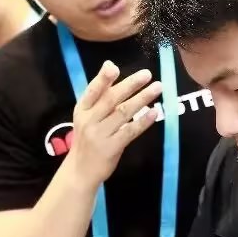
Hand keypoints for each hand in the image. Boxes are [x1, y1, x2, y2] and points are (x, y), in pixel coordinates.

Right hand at [65, 61, 163, 184]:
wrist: (80, 171)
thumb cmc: (87, 139)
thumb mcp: (86, 116)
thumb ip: (99, 95)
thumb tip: (110, 65)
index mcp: (82, 109)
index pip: (92, 91)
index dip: (102, 79)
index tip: (114, 67)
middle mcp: (89, 120)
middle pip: (111, 99)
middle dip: (130, 85)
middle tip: (147, 74)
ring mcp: (100, 134)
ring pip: (123, 113)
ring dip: (142, 99)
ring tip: (157, 88)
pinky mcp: (112, 148)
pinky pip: (130, 131)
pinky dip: (143, 121)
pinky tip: (155, 112)